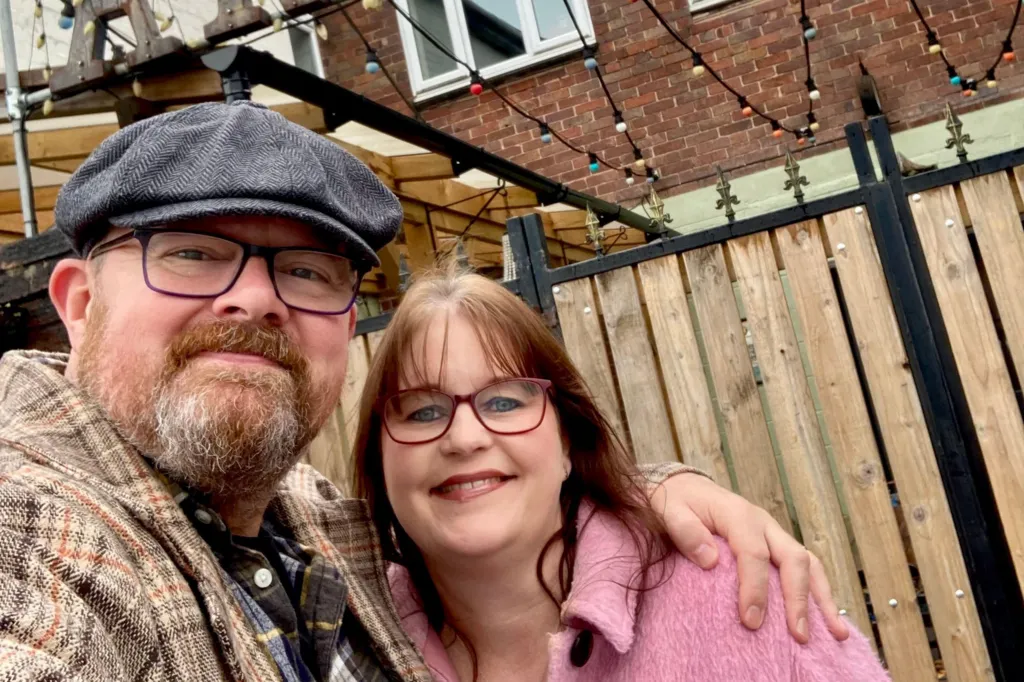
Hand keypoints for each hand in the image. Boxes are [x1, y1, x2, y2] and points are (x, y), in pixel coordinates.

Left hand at [649, 473, 849, 643]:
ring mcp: (775, 534)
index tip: (751, 621)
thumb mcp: (671, 511)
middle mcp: (764, 523)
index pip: (753, 553)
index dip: (755, 589)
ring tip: (836, 634)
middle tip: (798, 635)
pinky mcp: (777, 546)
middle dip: (798, 598)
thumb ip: (686, 532)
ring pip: (809, 563)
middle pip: (792, 558)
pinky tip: (829, 621)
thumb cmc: (677, 503)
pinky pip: (806, 568)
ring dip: (821, 598)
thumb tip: (710, 560)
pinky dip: (820, 593)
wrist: (685, 488)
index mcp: (738, 514)